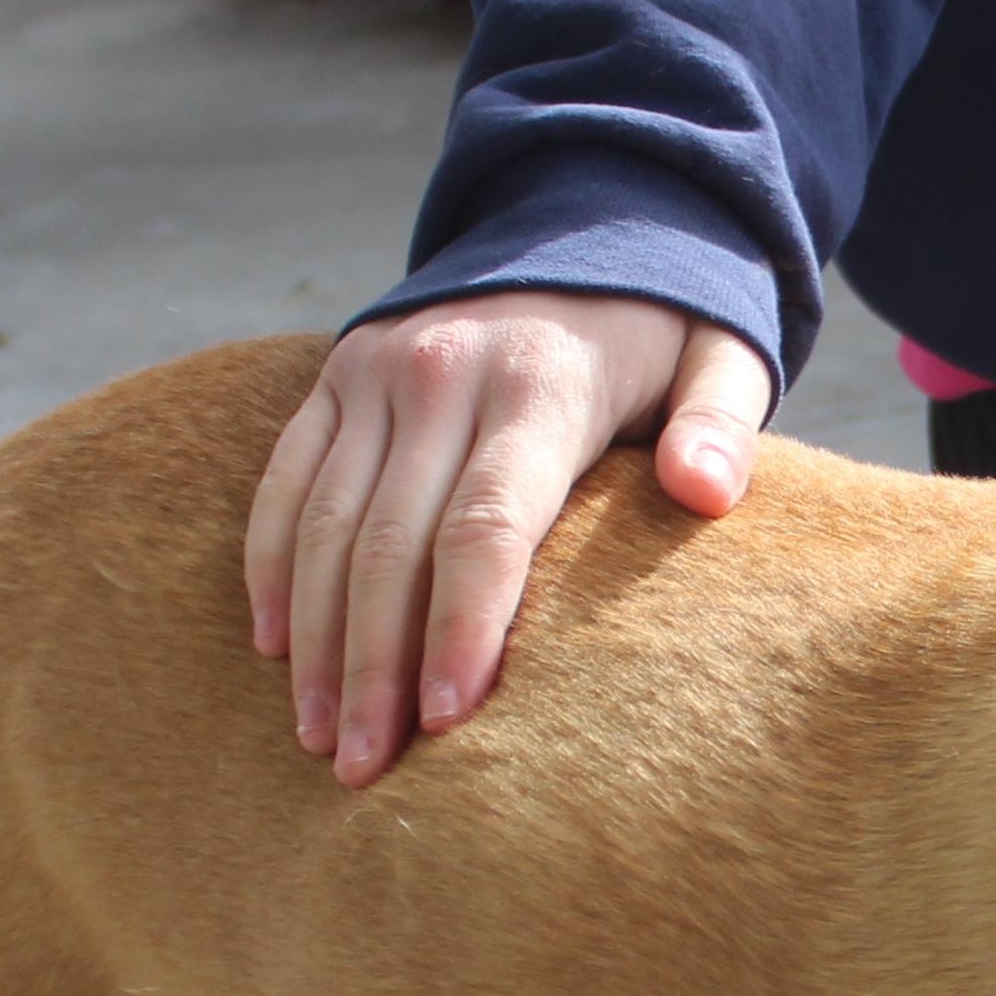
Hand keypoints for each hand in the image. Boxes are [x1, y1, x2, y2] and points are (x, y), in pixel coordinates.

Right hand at [246, 291, 770, 786]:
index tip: (449, 723)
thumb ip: (721, 424)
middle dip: (374, 669)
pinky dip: (274, 569)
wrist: (579, 225)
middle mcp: (437, 375)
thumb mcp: (718, 357)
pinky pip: (284, 484)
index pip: (483, 531)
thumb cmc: (662, 331)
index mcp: (535, 386)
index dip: (462, 632)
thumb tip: (706, 492)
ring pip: (323, 526)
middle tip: (368, 771)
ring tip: (323, 739)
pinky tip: (276, 651)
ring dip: (316, 641)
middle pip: (388, 547)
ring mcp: (372, 374)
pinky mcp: (333, 378)